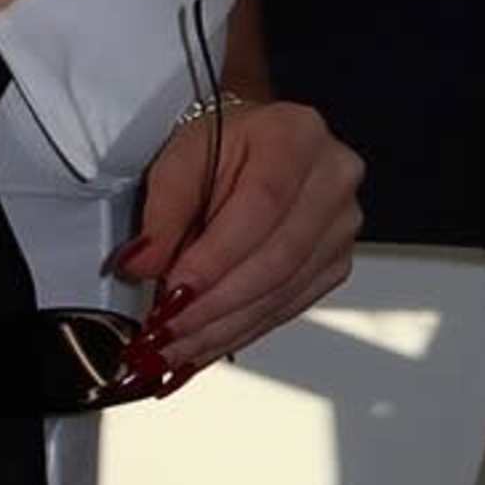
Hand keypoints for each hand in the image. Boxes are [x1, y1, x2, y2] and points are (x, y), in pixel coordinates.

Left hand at [106, 96, 362, 385]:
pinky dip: (240, 331)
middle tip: (166, 331)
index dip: (216, 257)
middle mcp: (332, 179)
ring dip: (222, 328)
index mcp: (296, 136)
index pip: (261, 206)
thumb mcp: (179, 158)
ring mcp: (340, 225)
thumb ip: (162, 210)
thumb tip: (144, 265)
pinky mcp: (334, 263)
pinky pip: (287, 307)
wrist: (251, 150)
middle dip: (214, 305)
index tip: (174, 291)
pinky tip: (204, 344)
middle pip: (277, 258)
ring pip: (281, 292)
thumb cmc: (220, 146)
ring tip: (175, 348)